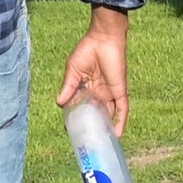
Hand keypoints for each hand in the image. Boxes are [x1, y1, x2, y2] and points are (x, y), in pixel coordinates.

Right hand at [58, 6, 129, 134]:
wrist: (103, 39)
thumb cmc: (86, 50)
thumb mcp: (73, 71)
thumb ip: (68, 87)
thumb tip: (59, 103)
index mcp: (86, 87)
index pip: (82, 106)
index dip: (77, 117)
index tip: (70, 129)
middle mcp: (99, 92)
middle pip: (96, 113)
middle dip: (92, 126)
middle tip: (86, 140)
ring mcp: (110, 93)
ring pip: (109, 114)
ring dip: (107, 127)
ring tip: (102, 143)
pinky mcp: (119, 91)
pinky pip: (122, 109)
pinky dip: (121, 122)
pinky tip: (118, 135)